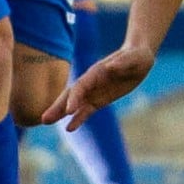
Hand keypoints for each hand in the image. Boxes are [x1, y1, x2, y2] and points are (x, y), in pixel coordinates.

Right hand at [41, 44, 155, 130]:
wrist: (139, 57)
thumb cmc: (138, 56)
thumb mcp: (135, 58)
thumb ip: (123, 62)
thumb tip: (110, 66)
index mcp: (98, 71)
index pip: (82, 86)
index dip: (75, 98)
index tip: (69, 111)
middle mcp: (92, 81)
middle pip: (71, 94)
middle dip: (58, 106)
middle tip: (44, 119)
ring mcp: (94, 91)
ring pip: (74, 104)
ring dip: (61, 113)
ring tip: (46, 122)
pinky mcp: (99, 99)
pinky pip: (86, 110)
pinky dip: (77, 119)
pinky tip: (69, 128)